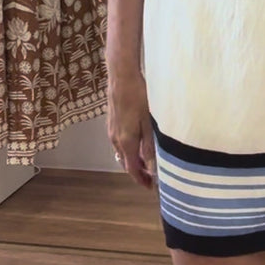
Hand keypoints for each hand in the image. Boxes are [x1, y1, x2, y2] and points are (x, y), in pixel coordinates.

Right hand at [107, 68, 156, 188]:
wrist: (122, 77)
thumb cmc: (138, 97)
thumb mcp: (149, 123)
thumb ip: (150, 145)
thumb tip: (152, 167)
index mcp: (126, 141)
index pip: (132, 168)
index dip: (141, 179)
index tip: (150, 187)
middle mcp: (116, 139)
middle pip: (126, 162)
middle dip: (138, 172)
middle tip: (151, 178)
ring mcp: (112, 131)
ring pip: (123, 153)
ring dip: (134, 160)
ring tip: (148, 163)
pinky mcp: (112, 123)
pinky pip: (120, 143)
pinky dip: (130, 150)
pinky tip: (139, 145)